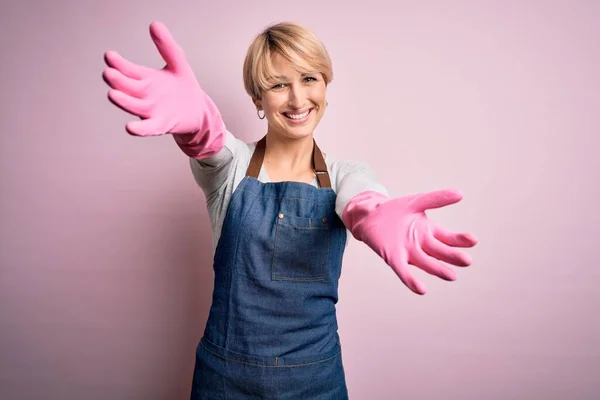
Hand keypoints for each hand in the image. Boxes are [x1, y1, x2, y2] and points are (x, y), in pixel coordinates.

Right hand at [102, 21, 218, 137]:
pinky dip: (139, 129)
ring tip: (113, 94)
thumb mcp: (178, 63)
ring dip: (123, 101)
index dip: (118, 63)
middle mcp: (144, 95)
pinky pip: (148, 128)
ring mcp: (151, 110)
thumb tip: (155, 24)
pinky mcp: (161, 124)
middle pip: (127, 87)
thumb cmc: (183, 88)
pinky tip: (130, 127)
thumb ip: (166, 46)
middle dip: (117, 80)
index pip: (128, 69)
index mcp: (145, 79)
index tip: (109, 56)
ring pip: (133, 105)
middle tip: (109, 73)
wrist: (198, 111)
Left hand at [342, 189, 477, 294]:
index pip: (449, 238)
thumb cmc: (395, 211)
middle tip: (466, 261)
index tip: (473, 240)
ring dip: (439, 270)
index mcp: (430, 232)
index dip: (461, 240)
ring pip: (427, 263)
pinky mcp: (394, 258)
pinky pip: (404, 272)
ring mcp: (409, 253)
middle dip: (453, 257)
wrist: (370, 215)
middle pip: (441, 252)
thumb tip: (460, 193)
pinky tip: (421, 289)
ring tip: (452, 275)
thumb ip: (436, 199)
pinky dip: (412, 281)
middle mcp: (422, 245)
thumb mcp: (417, 202)